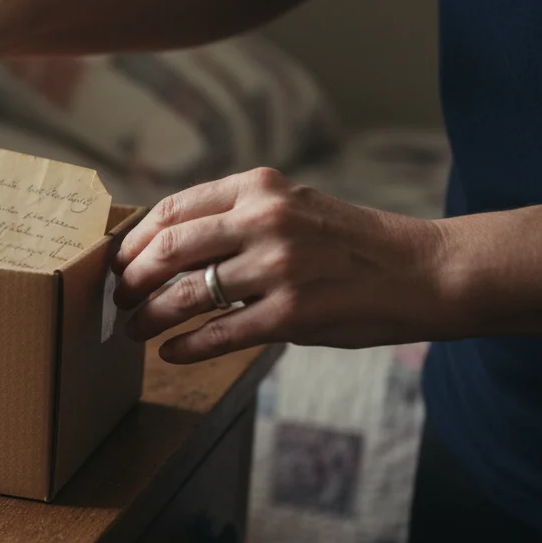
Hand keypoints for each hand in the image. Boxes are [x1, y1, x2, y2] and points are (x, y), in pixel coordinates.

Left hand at [111, 167, 449, 363]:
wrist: (423, 271)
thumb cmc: (349, 243)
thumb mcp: (294, 206)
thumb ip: (238, 216)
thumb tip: (169, 243)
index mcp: (260, 189)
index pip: (174, 209)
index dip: (136, 240)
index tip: (119, 261)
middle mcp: (266, 221)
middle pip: (169, 250)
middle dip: (132, 280)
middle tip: (118, 299)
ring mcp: (278, 269)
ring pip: (186, 295)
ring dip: (149, 316)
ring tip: (133, 330)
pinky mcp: (290, 316)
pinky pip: (218, 335)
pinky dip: (184, 347)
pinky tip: (169, 353)